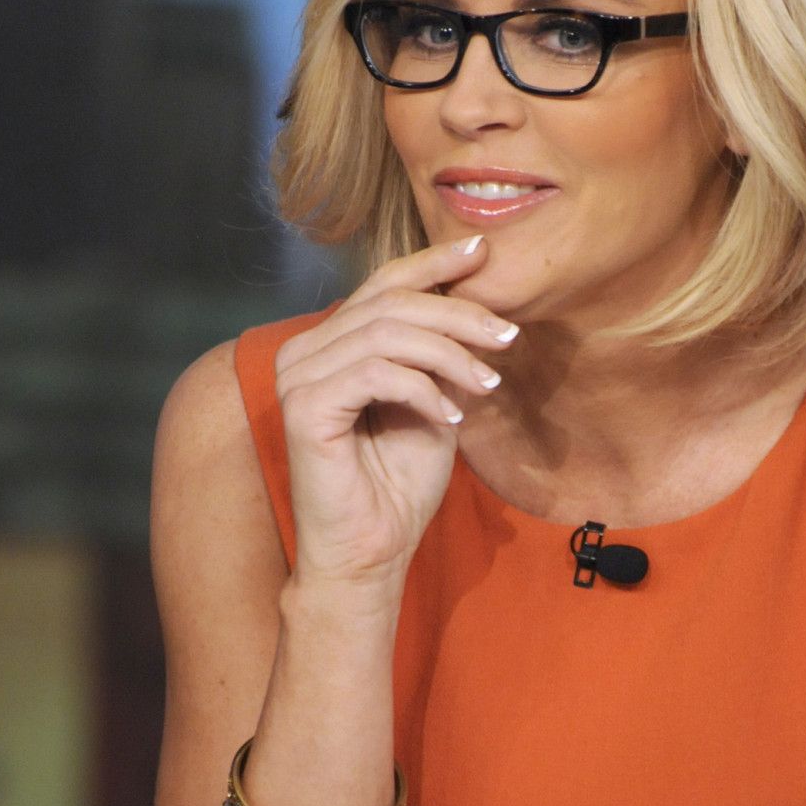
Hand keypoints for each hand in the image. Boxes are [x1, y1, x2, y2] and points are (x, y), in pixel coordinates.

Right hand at [274, 236, 518, 586]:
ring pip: (388, 332)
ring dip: (451, 354)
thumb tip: (476, 308)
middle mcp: (304, 351)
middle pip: (391, 302)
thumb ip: (441, 356)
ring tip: (488, 386)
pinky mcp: (305, 407)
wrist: (371, 553)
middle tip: (508, 337)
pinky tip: (452, 418)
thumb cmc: (398, 485)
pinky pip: (377, 372)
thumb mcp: (433, 403)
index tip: (484, 252)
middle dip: (460, 315)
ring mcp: (297, 376)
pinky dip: (424, 388)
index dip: (434, 262)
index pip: (383, 284)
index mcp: (330, 344)